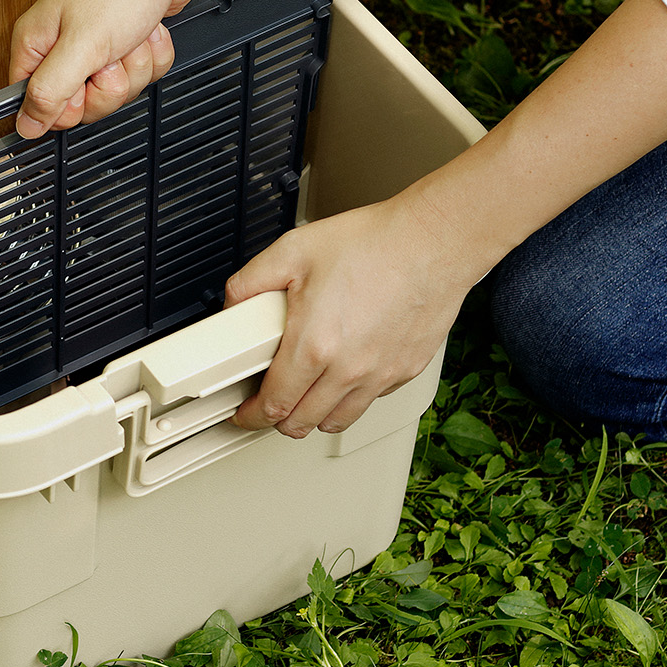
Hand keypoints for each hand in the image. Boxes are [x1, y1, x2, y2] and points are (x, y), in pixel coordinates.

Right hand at [8, 0, 199, 137]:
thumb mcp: (81, 46)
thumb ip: (49, 90)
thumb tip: (24, 126)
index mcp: (37, 42)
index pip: (37, 102)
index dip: (66, 104)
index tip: (84, 82)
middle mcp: (62, 44)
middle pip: (82, 102)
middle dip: (110, 85)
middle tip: (112, 56)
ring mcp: (96, 43)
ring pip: (116, 90)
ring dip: (135, 66)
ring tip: (131, 35)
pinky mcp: (126, 40)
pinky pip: (140, 72)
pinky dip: (152, 55)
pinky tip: (147, 30)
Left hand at [225, 196, 475, 437]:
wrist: (433, 242)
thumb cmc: (374, 243)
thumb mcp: (293, 251)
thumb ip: (251, 282)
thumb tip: (232, 305)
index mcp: (314, 345)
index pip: (273, 405)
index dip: (250, 415)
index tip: (244, 413)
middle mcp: (348, 370)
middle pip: (302, 424)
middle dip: (277, 420)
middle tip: (268, 405)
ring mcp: (380, 376)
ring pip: (337, 421)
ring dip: (313, 416)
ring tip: (303, 396)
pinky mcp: (405, 372)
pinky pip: (369, 402)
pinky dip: (350, 398)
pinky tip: (342, 375)